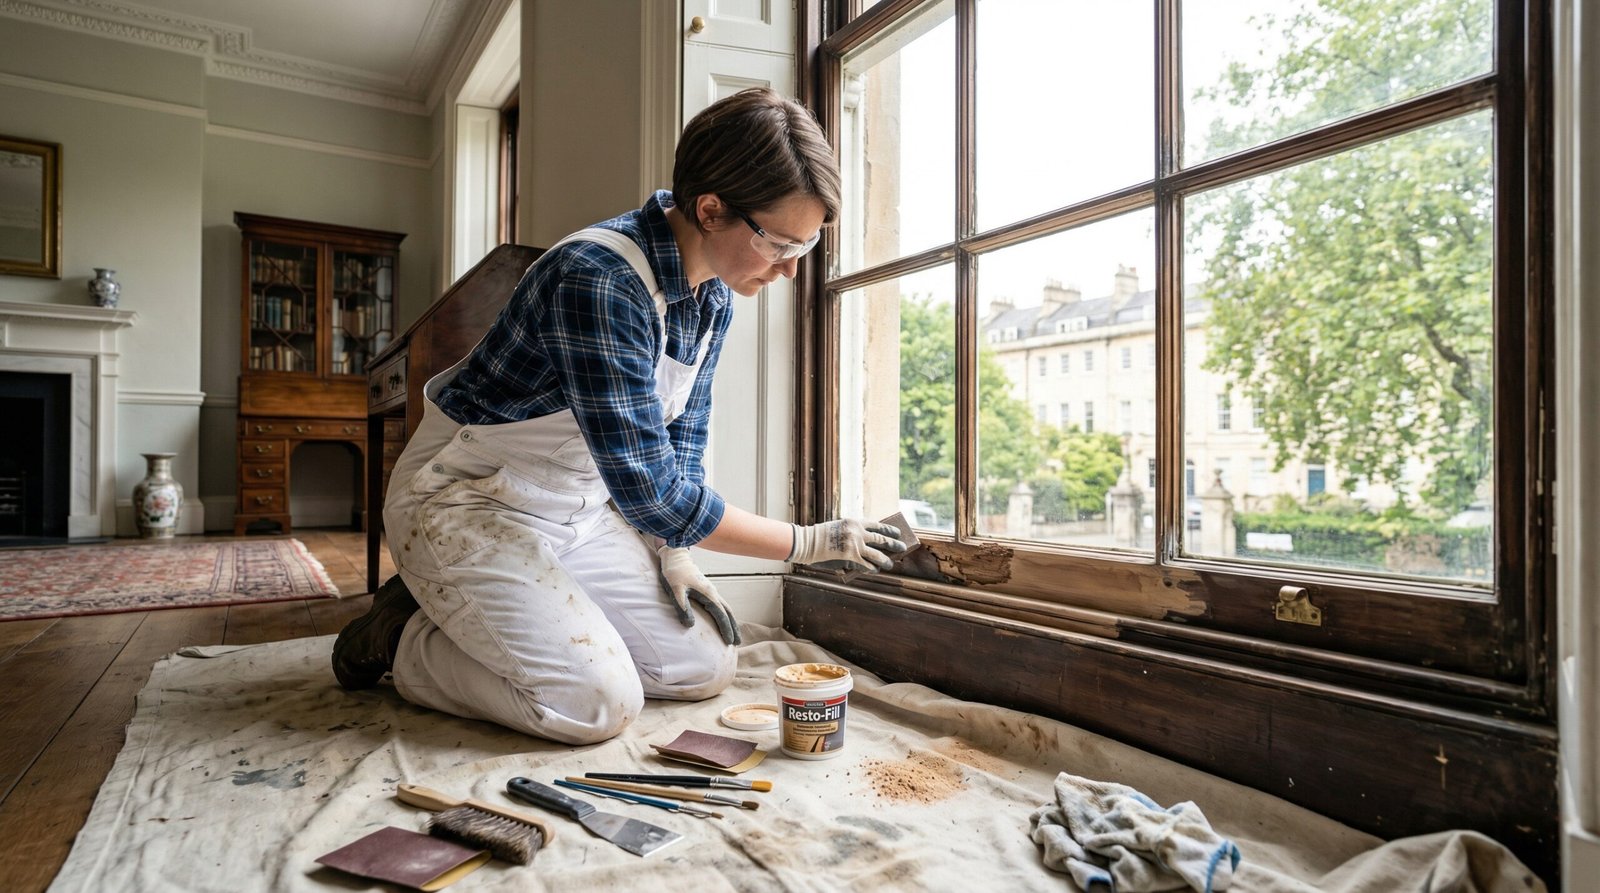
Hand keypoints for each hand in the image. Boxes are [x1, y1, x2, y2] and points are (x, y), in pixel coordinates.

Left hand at [657, 546, 740, 645]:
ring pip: (725, 607)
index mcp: (708, 594)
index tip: (729, 642)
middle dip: (733, 627)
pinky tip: (722, 618)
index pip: (721, 615)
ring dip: (731, 621)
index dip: (726, 629)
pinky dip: (724, 614)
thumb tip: (690, 625)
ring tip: (734, 633)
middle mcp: (713, 592)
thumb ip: (682, 608)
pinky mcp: (706, 589)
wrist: (675, 555)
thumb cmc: (674, 573)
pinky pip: (720, 604)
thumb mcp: (675, 591)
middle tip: (738, 642)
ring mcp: (710, 590)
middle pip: (728, 612)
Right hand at [788, 519, 908, 572]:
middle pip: (882, 539)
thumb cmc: (821, 535)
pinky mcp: (851, 557)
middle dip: (894, 544)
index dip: (889, 530)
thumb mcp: (839, 527)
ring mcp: (855, 545)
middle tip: (902, 547)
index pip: (877, 525)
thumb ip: (853, 533)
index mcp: (855, 522)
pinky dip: (872, 568)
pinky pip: (866, 565)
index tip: (897, 532)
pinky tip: (875, 570)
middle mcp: (858, 532)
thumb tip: (868, 545)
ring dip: (886, 560)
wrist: (808, 542)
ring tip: (890, 564)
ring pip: (878, 554)